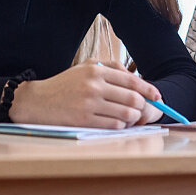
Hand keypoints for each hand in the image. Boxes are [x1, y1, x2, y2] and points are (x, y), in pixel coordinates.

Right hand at [8, 59, 161, 128]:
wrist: (37, 101)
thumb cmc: (65, 85)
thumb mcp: (85, 67)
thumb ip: (110, 68)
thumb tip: (135, 78)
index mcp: (96, 70)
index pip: (131, 80)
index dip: (149, 89)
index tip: (158, 96)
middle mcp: (94, 85)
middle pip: (132, 98)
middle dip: (142, 106)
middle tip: (143, 110)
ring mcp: (89, 104)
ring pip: (125, 114)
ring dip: (133, 118)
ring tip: (131, 118)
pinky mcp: (84, 120)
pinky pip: (113, 126)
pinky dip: (121, 126)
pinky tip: (118, 124)